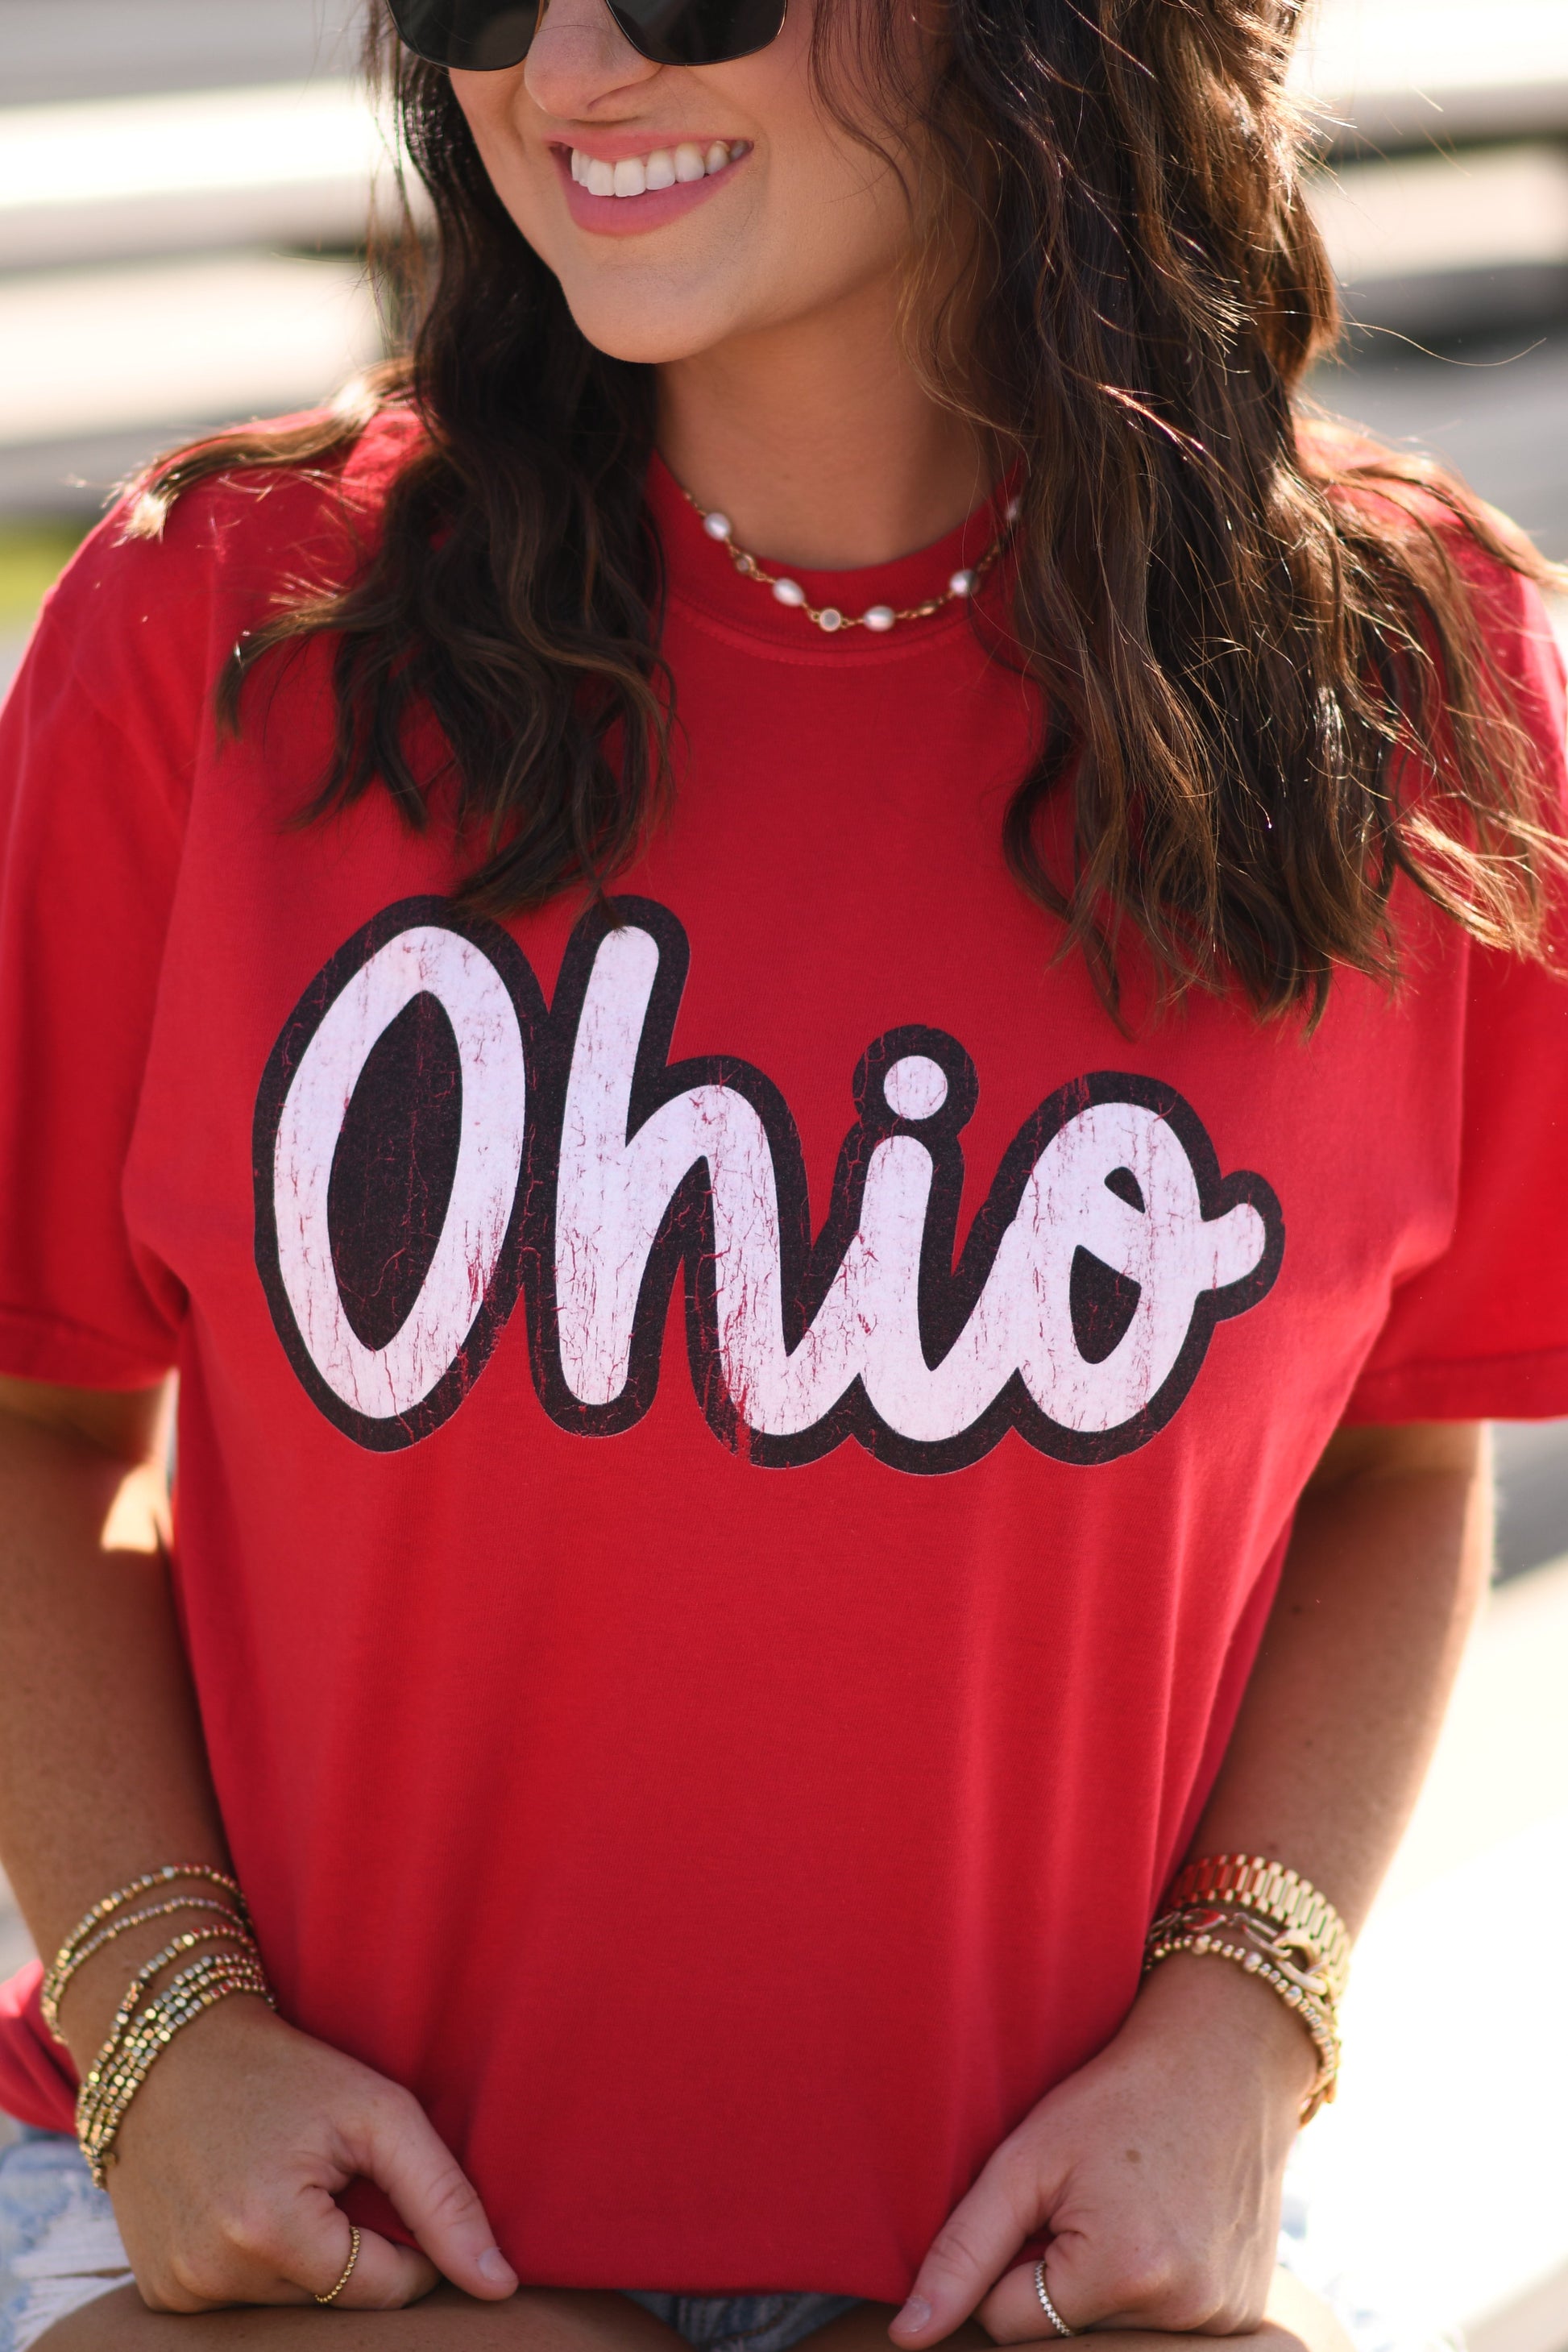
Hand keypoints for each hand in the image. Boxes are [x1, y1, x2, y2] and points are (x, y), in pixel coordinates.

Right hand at [94, 1995, 519, 2312]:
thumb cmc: (287, 2070)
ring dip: (305, 2255)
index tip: (391, 2187)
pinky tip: (246, 2200)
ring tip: (285, 2180)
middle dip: (352, 2246)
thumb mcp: (378, 2111)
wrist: (171, 2047)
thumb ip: (444, 2199)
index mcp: (271, 2233)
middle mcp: (215, 2275)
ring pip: (291, 2302)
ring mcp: (180, 2289)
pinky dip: (257, 2261)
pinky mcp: (161, 2290)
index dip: (411, 2245)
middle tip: (332, 2175)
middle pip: (335, 2300)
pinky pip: (241, 2297)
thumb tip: (500, 2285)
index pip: (385, 2290)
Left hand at [890, 1955, 1315, 2343]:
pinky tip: (1159, 2226)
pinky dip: (1148, 2290)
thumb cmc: (1116, 2100)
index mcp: (1124, 2275)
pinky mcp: (1245, 2313)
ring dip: (1098, 2287)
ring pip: (1108, 2335)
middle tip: (1080, 2205)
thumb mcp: (1026, 2159)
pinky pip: (1163, 2328)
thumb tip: (911, 2335)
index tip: (1035, 2204)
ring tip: (1121, 2210)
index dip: (1002, 2261)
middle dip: (1051, 2281)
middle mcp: (1184, 2313)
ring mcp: (1222, 2319)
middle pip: (1062, 2335)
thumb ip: (963, 2249)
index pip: (1006, 2321)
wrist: (1223, 2062)